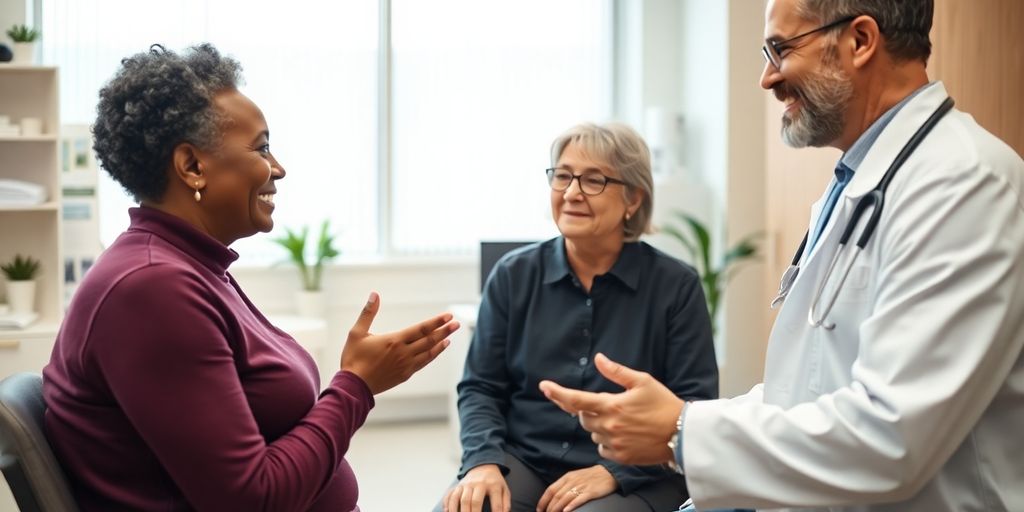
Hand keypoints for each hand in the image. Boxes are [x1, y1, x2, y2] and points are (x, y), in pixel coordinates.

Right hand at [341, 292, 458, 393]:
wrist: (353, 387)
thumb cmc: (353, 358)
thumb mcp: (357, 333)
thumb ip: (368, 313)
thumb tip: (374, 294)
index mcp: (394, 341)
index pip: (421, 329)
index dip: (436, 321)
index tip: (448, 315)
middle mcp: (404, 353)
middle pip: (429, 340)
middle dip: (444, 330)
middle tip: (456, 323)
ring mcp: (406, 365)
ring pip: (429, 352)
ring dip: (441, 343)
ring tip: (450, 336)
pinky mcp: (405, 375)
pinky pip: (424, 363)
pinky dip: (433, 355)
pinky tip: (438, 349)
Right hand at [442, 464, 509, 511]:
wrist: (483, 467)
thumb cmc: (495, 482)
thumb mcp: (504, 489)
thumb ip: (505, 503)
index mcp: (493, 485)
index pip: (496, 503)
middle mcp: (478, 483)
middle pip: (473, 501)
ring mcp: (466, 484)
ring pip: (459, 498)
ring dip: (456, 510)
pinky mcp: (458, 485)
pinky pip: (450, 494)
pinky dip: (447, 504)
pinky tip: (447, 511)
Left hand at [536, 465, 615, 511]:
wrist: (608, 473)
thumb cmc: (590, 477)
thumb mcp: (575, 477)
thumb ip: (564, 485)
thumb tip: (553, 497)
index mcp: (567, 477)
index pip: (551, 490)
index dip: (543, 501)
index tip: (539, 510)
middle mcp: (572, 481)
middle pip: (557, 496)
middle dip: (549, 508)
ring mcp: (581, 486)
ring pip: (565, 499)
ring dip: (557, 509)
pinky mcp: (591, 491)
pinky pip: (579, 499)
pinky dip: (571, 505)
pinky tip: (566, 511)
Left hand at [539, 353, 683, 465]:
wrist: (683, 434)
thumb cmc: (663, 403)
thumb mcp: (643, 381)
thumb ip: (617, 371)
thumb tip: (598, 358)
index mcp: (612, 405)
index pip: (576, 400)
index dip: (557, 393)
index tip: (544, 386)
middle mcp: (609, 426)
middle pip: (582, 417)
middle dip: (589, 410)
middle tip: (610, 405)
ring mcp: (614, 444)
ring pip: (593, 433)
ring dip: (599, 425)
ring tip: (624, 420)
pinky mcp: (621, 457)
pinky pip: (602, 448)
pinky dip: (607, 441)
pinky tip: (624, 435)